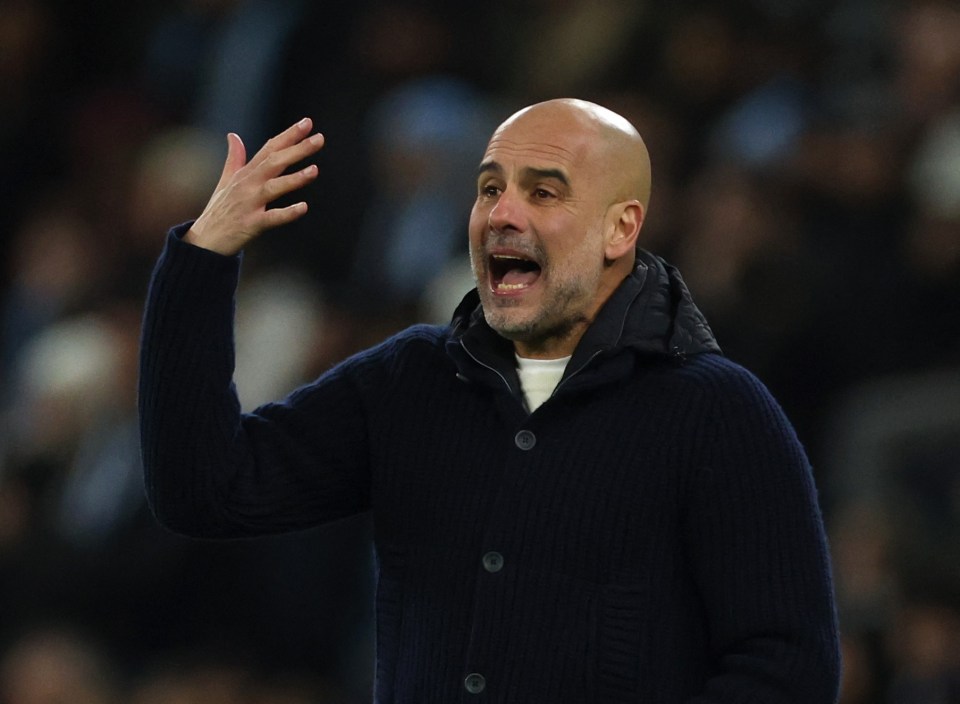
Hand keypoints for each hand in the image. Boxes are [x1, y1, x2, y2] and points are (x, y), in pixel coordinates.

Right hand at [185, 118, 324, 255]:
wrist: (205, 241)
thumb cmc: (219, 211)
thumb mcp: (225, 181)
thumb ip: (234, 158)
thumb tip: (233, 135)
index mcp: (245, 174)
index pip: (269, 149)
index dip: (288, 135)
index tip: (307, 123)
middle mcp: (248, 185)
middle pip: (274, 163)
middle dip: (297, 149)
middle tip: (319, 138)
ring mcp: (249, 204)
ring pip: (274, 188)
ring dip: (294, 178)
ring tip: (315, 170)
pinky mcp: (251, 224)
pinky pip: (271, 218)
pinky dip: (287, 213)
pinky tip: (303, 208)